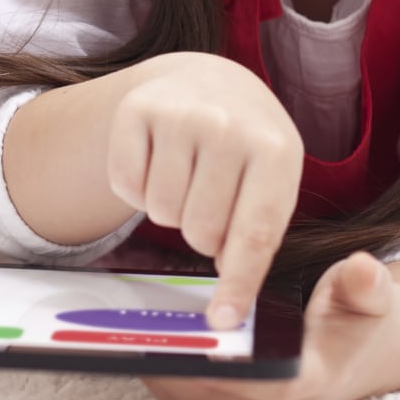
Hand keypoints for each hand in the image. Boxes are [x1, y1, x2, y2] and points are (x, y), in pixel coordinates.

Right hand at [109, 51, 304, 326]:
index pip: (253, 235)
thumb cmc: (247, 148)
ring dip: (169, 209)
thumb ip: (256, 238)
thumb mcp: (273, 180)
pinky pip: (125, 185)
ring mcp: (179, 113)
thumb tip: (228, 310)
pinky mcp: (136, 108)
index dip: (237, 284)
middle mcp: (227, 126)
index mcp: (275, 150)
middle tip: (209, 202)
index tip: (223, 321)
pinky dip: (136, 188)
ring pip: (159, 211)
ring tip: (186, 177)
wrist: (209, 79)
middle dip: (200, 234)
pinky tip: (157, 161)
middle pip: (198, 231)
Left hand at [144, 251, 399, 399]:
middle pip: (209, 399)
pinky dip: (163, 372)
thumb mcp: (374, 295)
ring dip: (157, 369)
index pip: (260, 386)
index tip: (180, 340)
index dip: (217, 367)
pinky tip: (138, 337)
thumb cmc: (368, 317)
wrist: (374, 349)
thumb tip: (365, 271)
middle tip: (128, 327)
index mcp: (311, 384)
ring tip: (119, 330)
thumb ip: (367, 284)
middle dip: (170, 363)